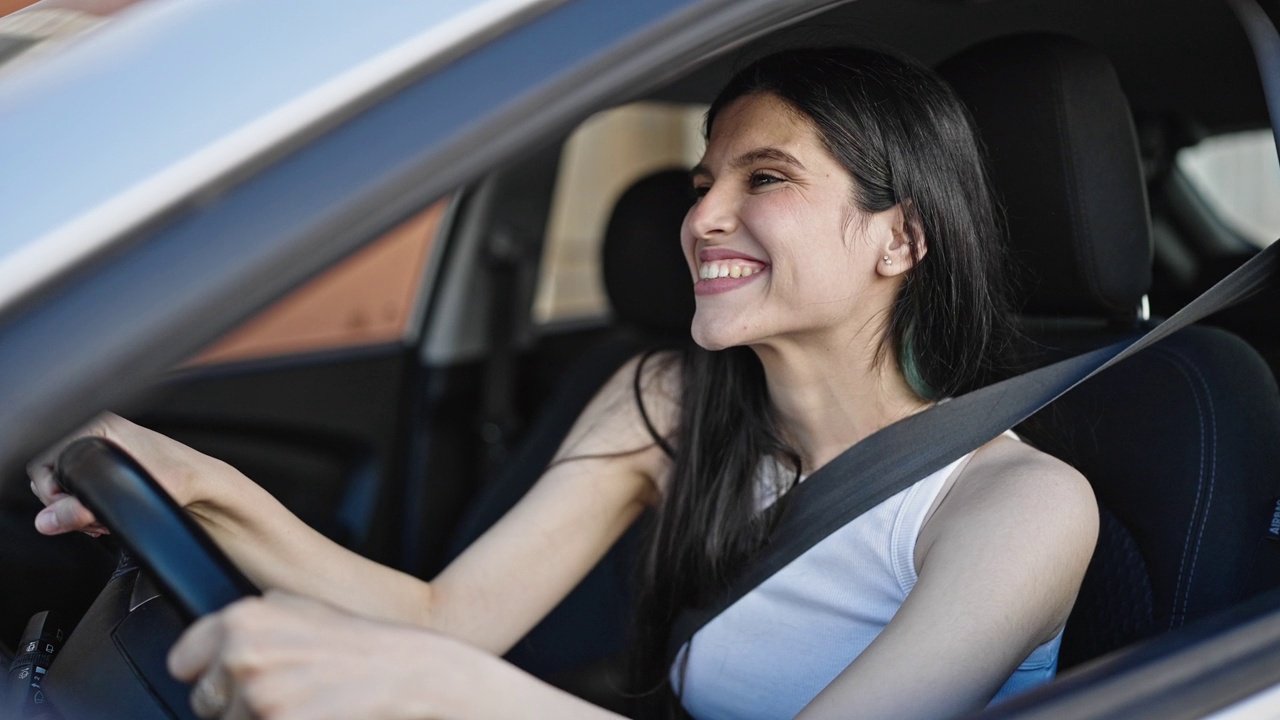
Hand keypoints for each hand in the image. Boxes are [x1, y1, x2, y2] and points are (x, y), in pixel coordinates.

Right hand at [27, 413, 228, 535]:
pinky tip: (105, 519)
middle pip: (49, 474)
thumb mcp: (128, 497)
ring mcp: (101, 451)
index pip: (44, 457)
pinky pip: (81, 491)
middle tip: (90, 520)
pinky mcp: (108, 468)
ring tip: (101, 521)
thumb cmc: (180, 479)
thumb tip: (46, 521)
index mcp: (98, 426)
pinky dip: (87, 509)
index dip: (51, 489)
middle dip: (66, 504)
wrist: (206, 485)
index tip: (71, 510)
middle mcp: (96, 434)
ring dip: (77, 510)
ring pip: (63, 486)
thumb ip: (84, 510)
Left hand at [168, 592, 488, 719]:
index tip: (235, 677)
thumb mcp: (302, 606)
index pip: (182, 662)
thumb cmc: (361, 645)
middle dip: (235, 703)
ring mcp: (258, 698)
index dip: (209, 672)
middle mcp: (242, 656)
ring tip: (304, 705)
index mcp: (242, 619)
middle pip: (203, 702)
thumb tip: (210, 640)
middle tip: (286, 692)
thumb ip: (251, 619)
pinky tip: (309, 714)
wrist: (409, 674)